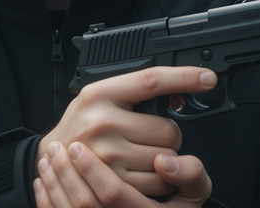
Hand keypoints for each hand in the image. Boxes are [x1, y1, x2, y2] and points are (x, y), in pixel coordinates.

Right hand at [35, 66, 216, 196]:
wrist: (53, 156)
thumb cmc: (81, 123)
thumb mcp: (100, 95)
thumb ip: (132, 90)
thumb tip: (178, 84)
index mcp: (101, 93)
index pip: (151, 80)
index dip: (184, 77)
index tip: (207, 78)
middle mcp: (103, 122)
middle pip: (168, 129)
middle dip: (168, 134)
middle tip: (149, 134)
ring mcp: (108, 155)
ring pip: (167, 158)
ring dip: (165, 158)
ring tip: (142, 152)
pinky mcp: (113, 183)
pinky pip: (157, 182)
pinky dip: (158, 178)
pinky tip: (141, 169)